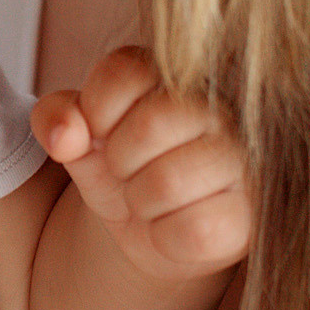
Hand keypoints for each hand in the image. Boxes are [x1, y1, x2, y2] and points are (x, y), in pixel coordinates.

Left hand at [33, 47, 249, 282]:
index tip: (102, 133)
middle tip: (129, 171)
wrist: (157, 229)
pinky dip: (164, 237)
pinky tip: (172, 226)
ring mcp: (245, 161)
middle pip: (148, 126)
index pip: (123, 72)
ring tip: (151, 199)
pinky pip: (193, 230)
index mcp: (178, 72)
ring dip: (140, 202)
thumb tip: (63, 136)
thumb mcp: (79, 138)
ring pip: (167, 182)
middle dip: (118, 161)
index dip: (95, 113)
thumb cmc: (124, 168)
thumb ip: (57, 117)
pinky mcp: (252, 214)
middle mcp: (223, 107)